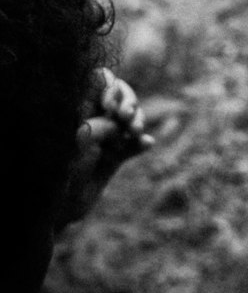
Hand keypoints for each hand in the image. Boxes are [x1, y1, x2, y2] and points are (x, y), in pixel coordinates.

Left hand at [56, 69, 153, 226]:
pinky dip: (141, 144)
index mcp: (78, 109)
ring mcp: (104, 138)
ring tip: (136, 133)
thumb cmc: (56, 173)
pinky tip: (147, 144)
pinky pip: (132, 145)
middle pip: (121, 97)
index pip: (101, 82)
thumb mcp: (76, 144)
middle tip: (128, 118)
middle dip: (129, 103)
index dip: (111, 88)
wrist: (55, 210)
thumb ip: (100, 126)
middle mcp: (92, 119)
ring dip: (137, 122)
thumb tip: (120, 121)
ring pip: (129, 120)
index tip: (109, 107)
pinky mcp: (113, 158)